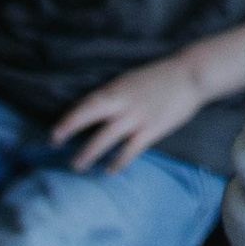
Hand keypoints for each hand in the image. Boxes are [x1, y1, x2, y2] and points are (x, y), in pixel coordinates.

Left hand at [51, 54, 204, 172]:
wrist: (190, 74)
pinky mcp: (151, 129)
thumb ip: (115, 94)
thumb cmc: (160, 77)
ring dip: (89, 153)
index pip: (86, 103)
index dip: (69, 117)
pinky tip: (109, 170)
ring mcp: (136, 116)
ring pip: (105, 137)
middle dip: (69, 128)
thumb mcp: (131, 80)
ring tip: (77, 166)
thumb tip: (95, 108)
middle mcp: (122, 102)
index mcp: (116, 88)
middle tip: (54, 142)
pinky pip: (129, 150)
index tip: (55, 131)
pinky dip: (117, 161)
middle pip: (89, 115)